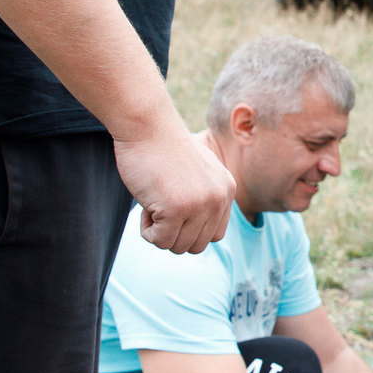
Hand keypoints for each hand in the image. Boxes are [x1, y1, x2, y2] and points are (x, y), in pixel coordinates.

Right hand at [116, 120, 233, 253]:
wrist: (146, 125)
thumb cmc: (163, 146)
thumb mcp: (197, 170)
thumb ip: (204, 196)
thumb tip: (196, 230)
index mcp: (227, 189)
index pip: (214, 235)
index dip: (190, 230)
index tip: (175, 208)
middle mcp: (218, 199)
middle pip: (197, 245)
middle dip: (174, 233)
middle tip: (161, 205)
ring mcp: (199, 205)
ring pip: (177, 246)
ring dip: (159, 231)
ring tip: (154, 202)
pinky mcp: (176, 209)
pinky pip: (159, 241)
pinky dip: (147, 230)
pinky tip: (145, 204)